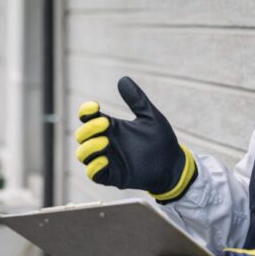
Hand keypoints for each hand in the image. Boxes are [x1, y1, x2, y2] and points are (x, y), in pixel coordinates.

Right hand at [75, 76, 195, 201]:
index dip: (85, 111)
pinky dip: (94, 166)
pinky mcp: (113, 176)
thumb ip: (136, 99)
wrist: (173, 164)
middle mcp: (106, 142)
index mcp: (111, 127)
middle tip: (105, 123)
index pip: (88, 118)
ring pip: (82, 155)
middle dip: (88, 128)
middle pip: (81, 135)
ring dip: (88, 147)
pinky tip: (105, 160)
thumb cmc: (161, 140)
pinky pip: (93, 173)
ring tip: (105, 142)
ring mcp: (108, 160)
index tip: (95, 106)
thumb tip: (122, 79)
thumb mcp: (150, 116)